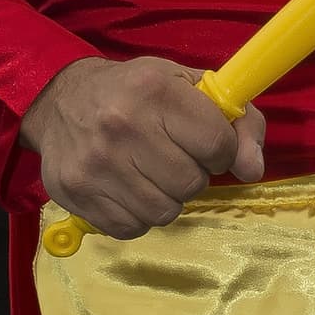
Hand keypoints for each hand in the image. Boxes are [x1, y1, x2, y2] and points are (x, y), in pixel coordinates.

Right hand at [20, 56, 267, 240]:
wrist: (61, 100)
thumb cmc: (136, 91)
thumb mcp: (189, 86)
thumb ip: (237, 122)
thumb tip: (253, 170)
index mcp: (155, 90)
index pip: (216, 144)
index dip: (222, 150)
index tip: (208, 144)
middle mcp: (122, 125)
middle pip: (191, 183)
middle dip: (193, 175)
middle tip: (175, 157)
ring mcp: (96, 163)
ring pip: (164, 212)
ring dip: (168, 198)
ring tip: (152, 173)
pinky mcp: (76, 194)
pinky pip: (133, 228)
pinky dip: (139, 215)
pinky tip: (129, 188)